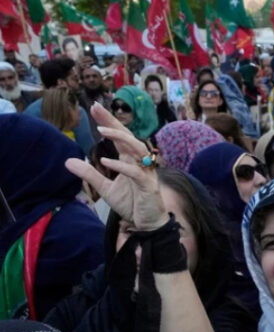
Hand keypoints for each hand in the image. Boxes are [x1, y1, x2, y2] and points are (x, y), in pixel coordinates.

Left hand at [65, 103, 167, 230]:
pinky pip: (135, 172)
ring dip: (120, 138)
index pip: (119, 137)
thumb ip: (89, 174)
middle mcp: (140, 162)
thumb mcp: (105, 188)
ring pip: (137, 148)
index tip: (93, 108)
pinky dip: (121, 166)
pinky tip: (105, 161)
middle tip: (96, 108)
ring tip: (101, 131)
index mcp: (130, 160)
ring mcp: (146, 172)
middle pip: (128, 136)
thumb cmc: (131, 204)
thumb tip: (68, 161)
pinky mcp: (148, 186)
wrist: (147, 224)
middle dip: (113, 121)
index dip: (108, 121)